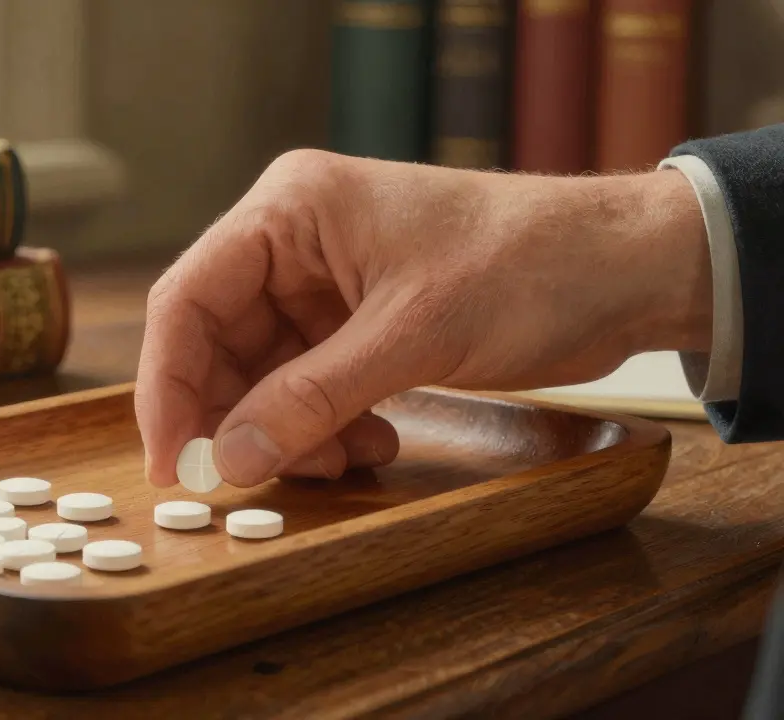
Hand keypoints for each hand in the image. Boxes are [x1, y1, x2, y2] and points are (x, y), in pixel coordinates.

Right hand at [135, 149, 711, 488]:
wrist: (625, 270)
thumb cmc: (526, 265)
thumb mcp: (410, 336)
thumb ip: (311, 398)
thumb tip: (228, 458)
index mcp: (291, 211)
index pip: (189, 297)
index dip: (169, 383)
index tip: (171, 461)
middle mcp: (295, 242)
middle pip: (219, 341)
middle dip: (235, 416)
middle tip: (245, 479)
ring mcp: (326, 284)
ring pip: (264, 373)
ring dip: (287, 430)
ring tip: (336, 461)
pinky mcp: (358, 322)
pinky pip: (309, 385)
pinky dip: (325, 425)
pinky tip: (369, 444)